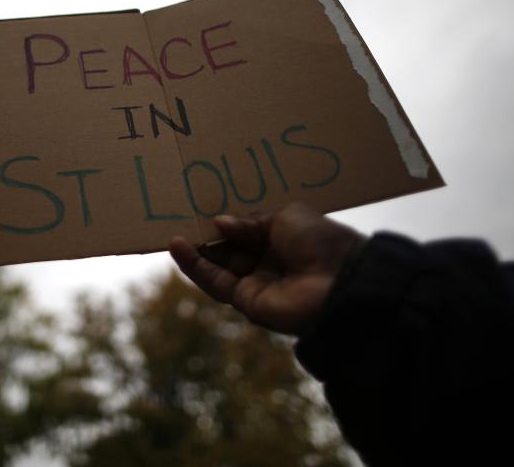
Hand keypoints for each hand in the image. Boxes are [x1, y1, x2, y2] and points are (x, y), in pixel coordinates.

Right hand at [169, 203, 362, 335]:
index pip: (244, 232)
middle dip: (205, 237)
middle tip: (181, 221)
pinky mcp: (246, 301)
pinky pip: (215, 282)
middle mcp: (268, 262)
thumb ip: (249, 222)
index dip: (224, 224)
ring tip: (174, 235)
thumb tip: (220, 223)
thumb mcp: (284, 217)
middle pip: (228, 250)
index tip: (200, 212)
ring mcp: (256, 283)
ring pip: (217, 267)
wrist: (339, 282)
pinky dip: (195, 267)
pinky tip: (179, 247)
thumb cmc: (319, 241)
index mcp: (282, 240)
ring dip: (194, 253)